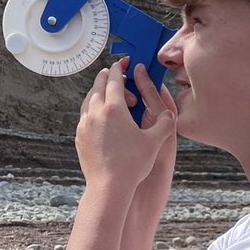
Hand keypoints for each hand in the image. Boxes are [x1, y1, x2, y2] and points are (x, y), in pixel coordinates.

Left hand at [76, 59, 175, 192]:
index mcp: (114, 108)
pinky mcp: (80, 137)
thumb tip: (170, 114)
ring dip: (98, 92)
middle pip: (98, 85)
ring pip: (88, 100)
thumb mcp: (155, 141)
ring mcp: (85, 125)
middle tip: (116, 74)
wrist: (109, 187)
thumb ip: (164, 124)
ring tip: (109, 95)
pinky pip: (85, 116)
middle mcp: (96, 112)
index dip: (120, 68)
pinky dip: (93, 109)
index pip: (115, 79)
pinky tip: (102, 118)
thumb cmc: (132, 164)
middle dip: (107, 76)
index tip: (124, 63)